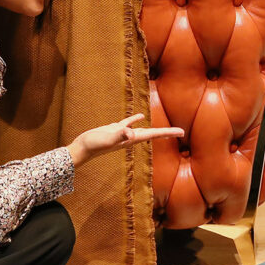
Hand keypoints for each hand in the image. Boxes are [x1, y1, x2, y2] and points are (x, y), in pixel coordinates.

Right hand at [66, 114, 183, 167]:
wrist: (82, 149)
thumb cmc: (94, 144)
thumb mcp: (107, 138)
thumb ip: (119, 135)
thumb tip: (130, 132)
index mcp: (131, 139)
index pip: (154, 134)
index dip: (168, 132)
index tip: (181, 132)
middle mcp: (129, 138)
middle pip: (152, 134)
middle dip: (166, 133)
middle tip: (180, 132)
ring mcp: (122, 134)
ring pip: (142, 130)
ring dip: (153, 129)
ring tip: (164, 129)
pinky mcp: (114, 129)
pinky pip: (128, 123)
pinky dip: (134, 119)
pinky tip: (139, 116)